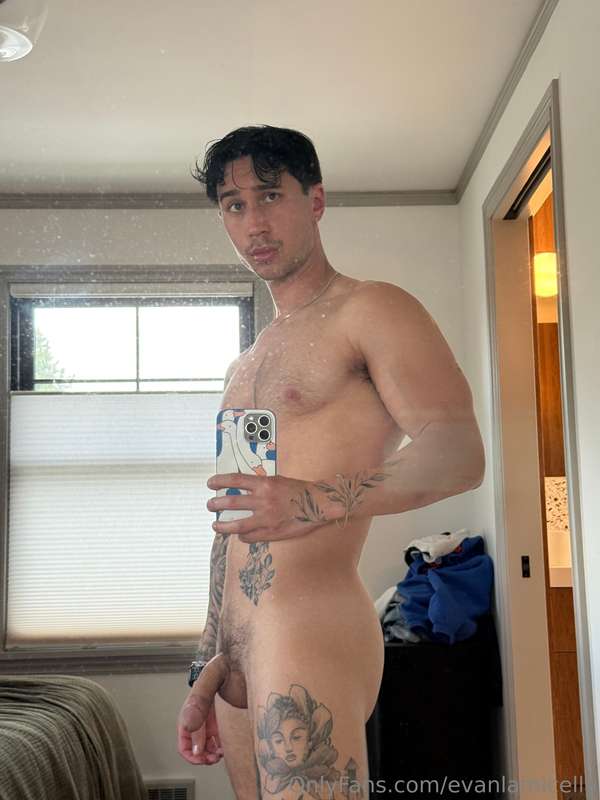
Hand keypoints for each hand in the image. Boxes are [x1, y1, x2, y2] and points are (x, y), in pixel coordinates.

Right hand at [177, 655, 227, 765]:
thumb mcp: (213, 675)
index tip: (202, 756)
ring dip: (211, 754)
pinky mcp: (229, 720)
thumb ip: (200, 697)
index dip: (190, 750)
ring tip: (222, 753)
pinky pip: (222, 740)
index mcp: (194, 704)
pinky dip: (223, 748)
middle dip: (202, 756)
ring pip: (207, 746)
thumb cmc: (230, 662)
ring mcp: (216, 718)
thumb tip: (188, 725)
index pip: (184, 735)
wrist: (250, 658)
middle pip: (195, 745)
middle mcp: (203, 713)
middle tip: (214, 757)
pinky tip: (230, 747)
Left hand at [206, 473, 341, 542]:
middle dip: (216, 504)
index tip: (210, 483)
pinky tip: (239, 535)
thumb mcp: (277, 480)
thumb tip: (241, 488)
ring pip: (237, 524)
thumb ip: (260, 485)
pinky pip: (250, 536)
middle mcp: (263, 500)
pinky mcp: (272, 532)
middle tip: (210, 505)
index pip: (235, 480)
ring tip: (216, 525)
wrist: (318, 504)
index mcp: (264, 484)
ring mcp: (267, 518)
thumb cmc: (298, 491)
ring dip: (223, 525)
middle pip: (231, 502)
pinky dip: (242, 536)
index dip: (219, 481)